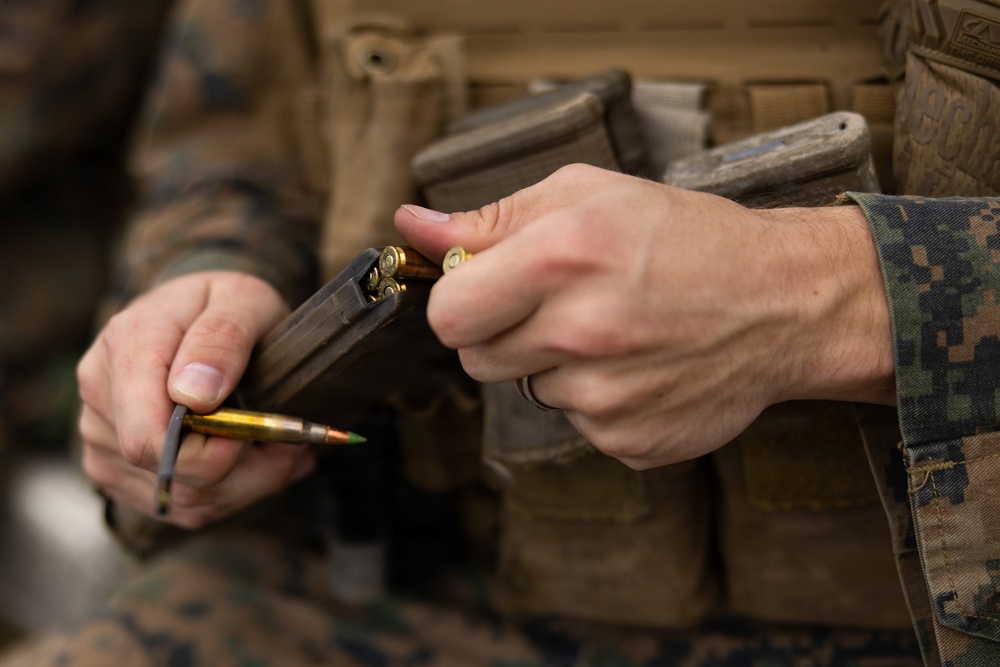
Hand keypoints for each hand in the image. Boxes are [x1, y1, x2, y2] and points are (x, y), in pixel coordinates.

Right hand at [77, 271, 315, 528]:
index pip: (148, 437)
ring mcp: (104, 440)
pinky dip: (233, 490)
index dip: (211, 451)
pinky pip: (186, 508)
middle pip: (174, 475)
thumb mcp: (243, 299)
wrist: (203, 313)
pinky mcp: (120, 471)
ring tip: (277, 442)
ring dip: (247, 481)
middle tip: (290, 439)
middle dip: (246, 469)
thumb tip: (195, 394)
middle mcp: (103, 398)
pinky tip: (254, 456)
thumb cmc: (227, 305)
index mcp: (125, 347)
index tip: (258, 433)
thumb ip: (223, 337)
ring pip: (187, 500)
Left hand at [396, 164, 894, 468]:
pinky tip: (640, 365)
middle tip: (560, 306)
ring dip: (555, 365)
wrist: (783, 301)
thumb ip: (491, 218)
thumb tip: (413, 226)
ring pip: (530, 391)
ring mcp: (607, 396)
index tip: (484, 291)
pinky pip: (577, 423)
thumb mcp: (589, 195)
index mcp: (561, 258)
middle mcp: (582, 332)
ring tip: (615, 330)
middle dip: (502, 333)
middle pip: (478, 360)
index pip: (447, 314)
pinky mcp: (630, 439)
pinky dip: (597, 398)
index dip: (459, 302)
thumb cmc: (685, 238)